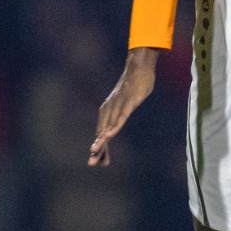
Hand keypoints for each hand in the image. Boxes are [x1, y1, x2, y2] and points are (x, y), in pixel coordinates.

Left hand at [89, 47, 158, 165]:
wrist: (138, 67)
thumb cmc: (133, 86)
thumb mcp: (126, 103)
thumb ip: (121, 114)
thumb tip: (118, 124)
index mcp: (108, 110)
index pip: (102, 133)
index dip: (101, 149)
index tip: (98, 163)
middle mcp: (110, 108)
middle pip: (102, 132)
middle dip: (98, 149)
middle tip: (91, 164)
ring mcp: (118, 105)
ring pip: (109, 125)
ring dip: (103, 140)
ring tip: (96, 152)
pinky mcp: (128, 101)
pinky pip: (121, 116)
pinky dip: (115, 126)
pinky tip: (110, 135)